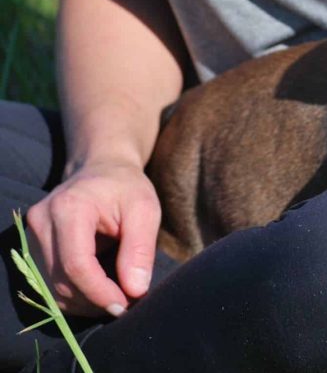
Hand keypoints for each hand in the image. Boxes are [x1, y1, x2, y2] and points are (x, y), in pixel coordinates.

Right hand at [25, 159, 160, 316]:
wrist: (101, 169)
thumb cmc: (126, 188)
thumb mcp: (145, 210)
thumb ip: (140, 249)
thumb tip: (135, 290)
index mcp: (69, 208)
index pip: (76, 264)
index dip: (99, 292)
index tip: (125, 305)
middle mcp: (42, 221)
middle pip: (60, 280)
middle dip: (94, 300)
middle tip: (126, 304)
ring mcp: (31, 234)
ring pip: (51, 287)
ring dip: (83, 302)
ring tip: (115, 297)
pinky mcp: (32, 245)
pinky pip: (48, 282)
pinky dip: (73, 294)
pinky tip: (98, 290)